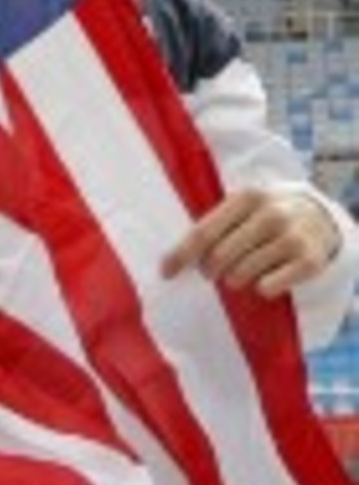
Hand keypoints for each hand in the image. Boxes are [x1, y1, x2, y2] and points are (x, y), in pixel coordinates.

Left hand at [161, 187, 340, 298]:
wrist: (319, 218)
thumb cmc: (264, 215)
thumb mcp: (242, 208)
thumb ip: (213, 225)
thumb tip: (171, 259)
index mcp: (246, 197)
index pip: (204, 231)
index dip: (182, 254)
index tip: (165, 272)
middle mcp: (269, 214)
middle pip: (220, 257)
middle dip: (209, 270)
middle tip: (213, 271)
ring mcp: (291, 237)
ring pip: (241, 275)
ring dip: (234, 279)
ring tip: (242, 269)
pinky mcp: (308, 261)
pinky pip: (267, 287)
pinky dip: (261, 287)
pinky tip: (268, 275)